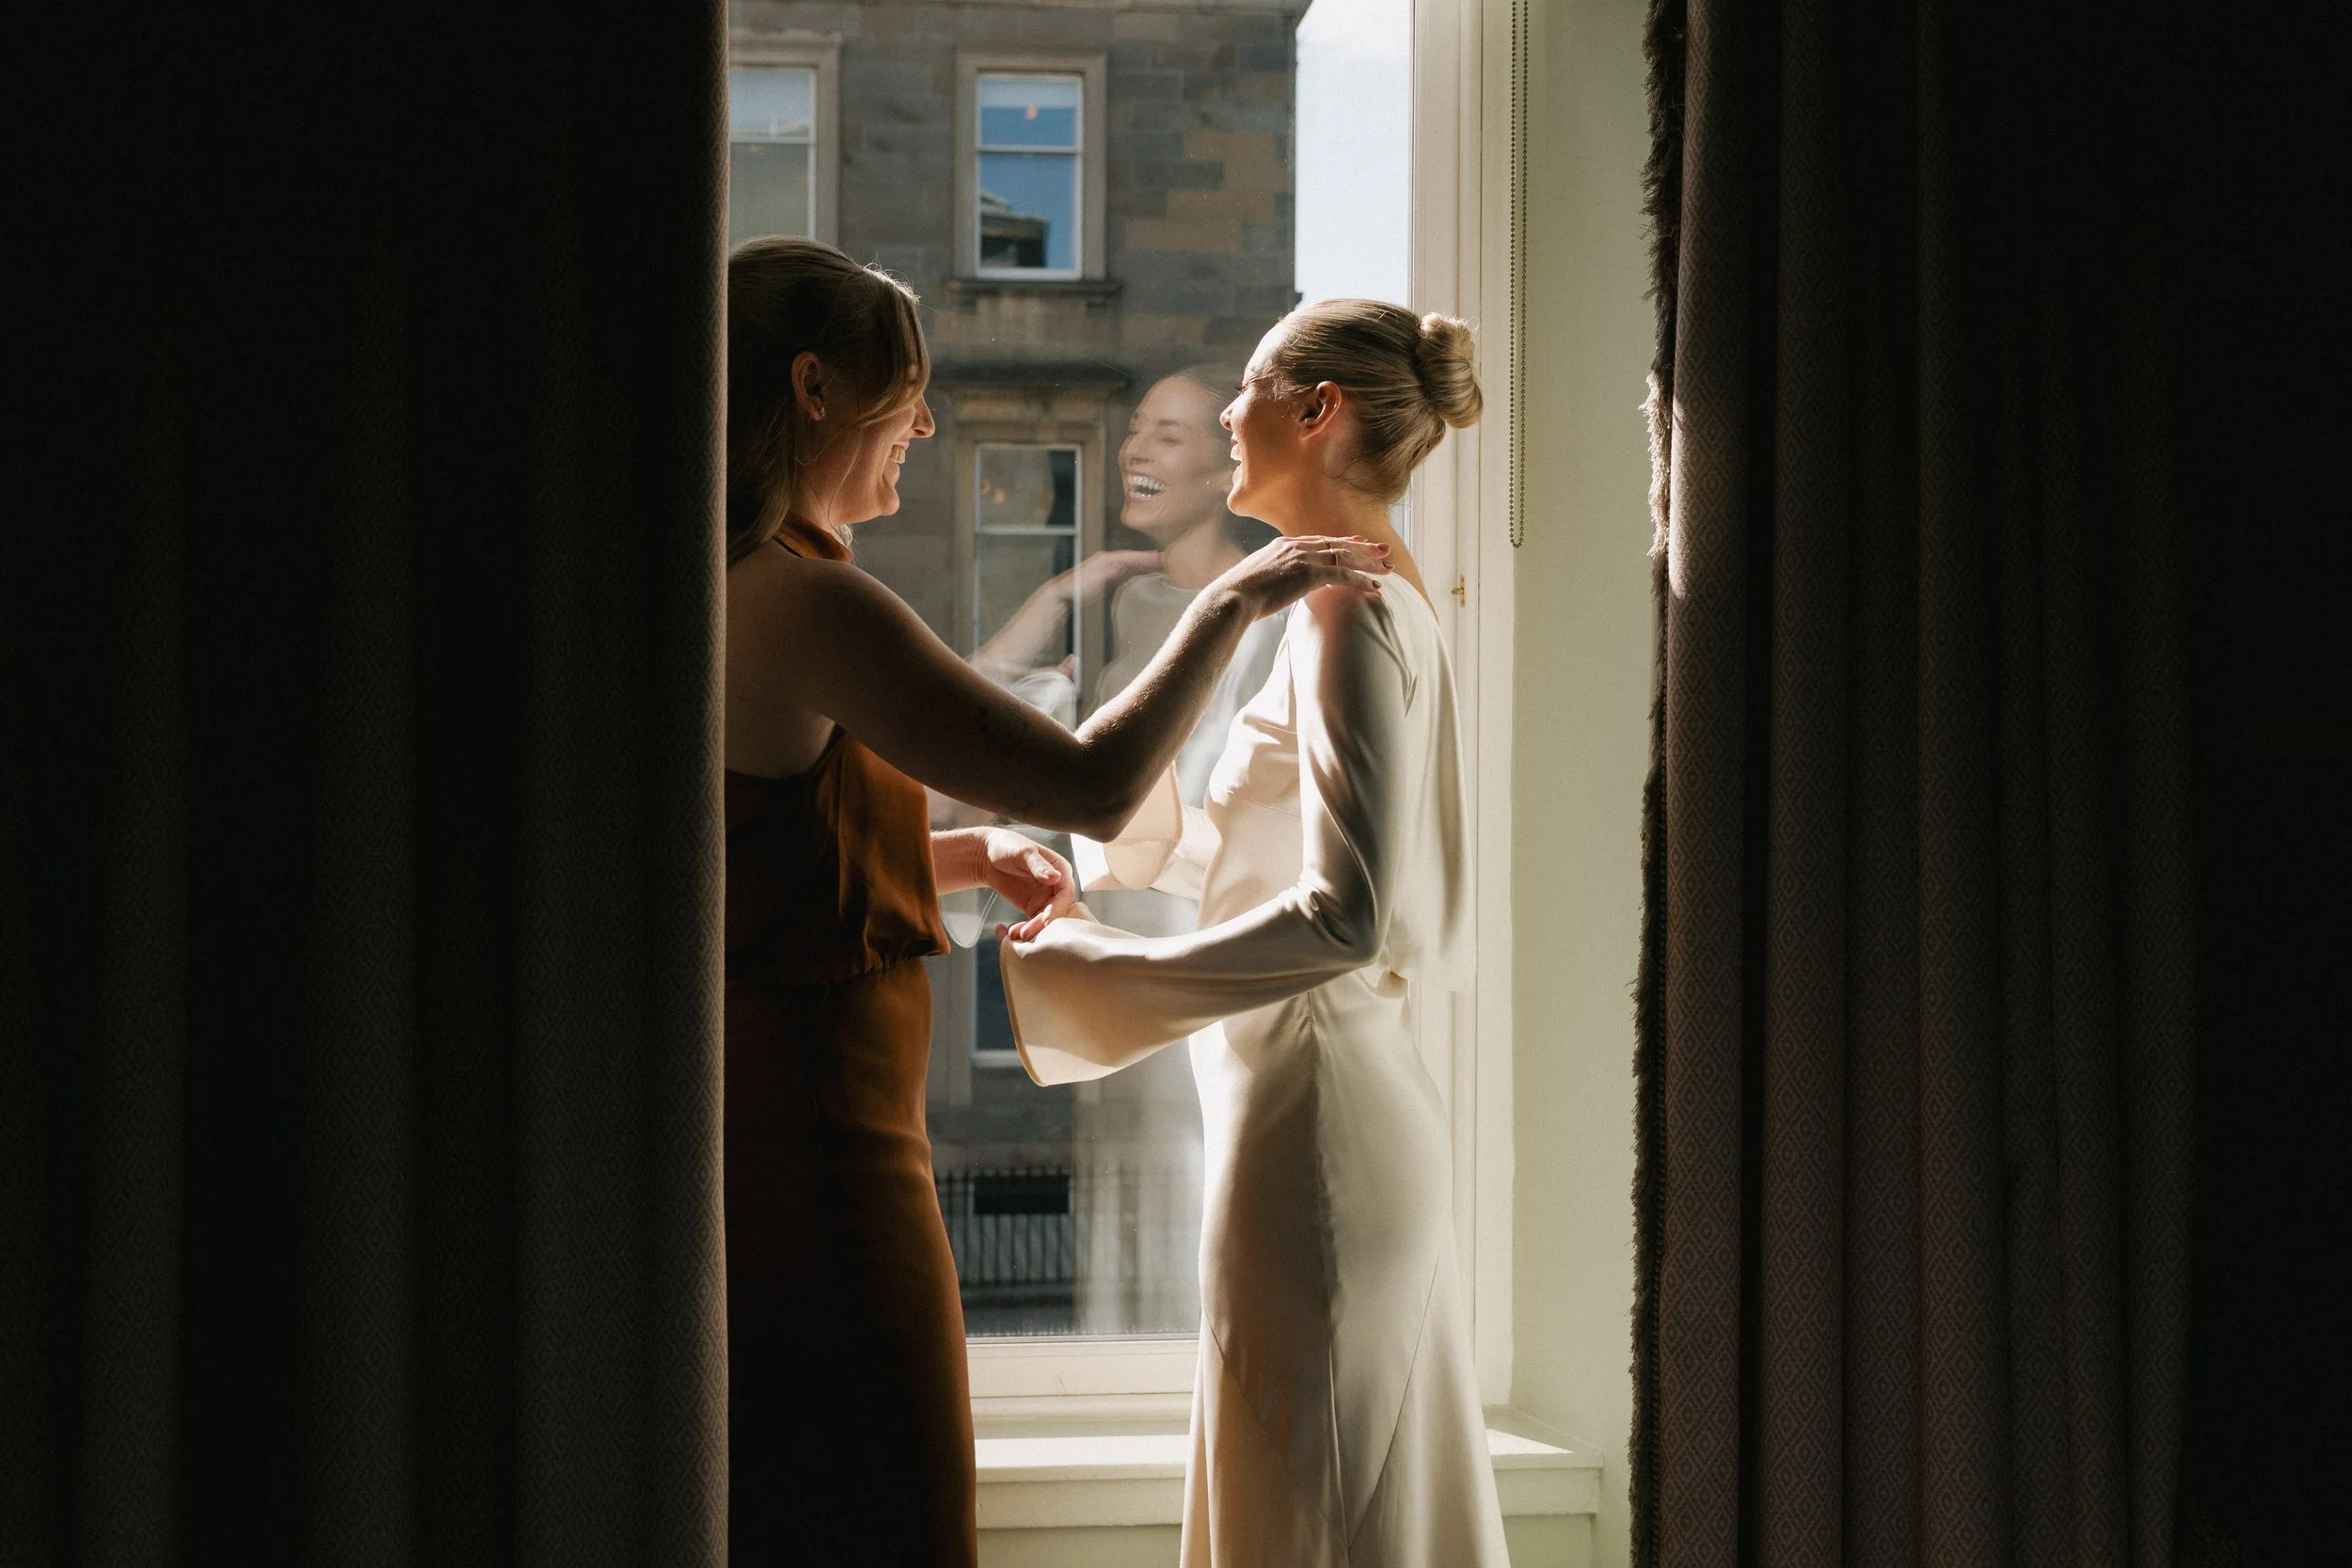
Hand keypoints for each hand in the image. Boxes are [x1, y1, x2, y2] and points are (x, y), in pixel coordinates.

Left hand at [979, 828, 1077, 941]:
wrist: (987, 855)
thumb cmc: (1008, 846)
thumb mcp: (1023, 853)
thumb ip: (1039, 866)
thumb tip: (1055, 877)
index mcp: (1061, 869)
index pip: (1065, 893)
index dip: (1057, 908)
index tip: (1045, 920)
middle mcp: (1057, 886)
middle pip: (1056, 910)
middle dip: (1042, 924)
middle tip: (1025, 933)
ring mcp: (1045, 898)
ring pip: (1045, 919)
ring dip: (1032, 930)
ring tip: (1015, 935)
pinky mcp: (1033, 907)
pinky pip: (1033, 922)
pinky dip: (1025, 929)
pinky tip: (1012, 933)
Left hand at [1071, 549, 1163, 597]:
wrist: (1063, 594)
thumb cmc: (1076, 588)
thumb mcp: (1092, 580)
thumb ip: (1108, 572)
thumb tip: (1122, 564)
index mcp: (1106, 559)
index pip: (1131, 556)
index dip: (1147, 557)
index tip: (1161, 558)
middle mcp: (1108, 561)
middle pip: (1134, 558)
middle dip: (1150, 559)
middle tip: (1169, 560)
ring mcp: (1109, 568)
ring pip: (1132, 564)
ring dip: (1146, 565)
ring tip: (1162, 567)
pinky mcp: (1108, 577)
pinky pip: (1128, 572)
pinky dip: (1139, 572)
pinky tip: (1146, 576)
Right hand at [1214, 535, 1390, 619]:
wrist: (1232, 598)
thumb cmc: (1238, 596)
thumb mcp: (1256, 579)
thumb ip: (1272, 578)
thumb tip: (1274, 588)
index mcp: (1282, 545)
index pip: (1319, 540)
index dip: (1341, 541)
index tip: (1358, 540)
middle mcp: (1295, 546)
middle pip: (1337, 543)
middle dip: (1363, 547)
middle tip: (1384, 549)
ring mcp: (1303, 558)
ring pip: (1345, 557)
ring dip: (1369, 562)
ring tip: (1388, 567)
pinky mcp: (1309, 573)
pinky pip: (1343, 574)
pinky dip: (1361, 579)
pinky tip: (1375, 586)